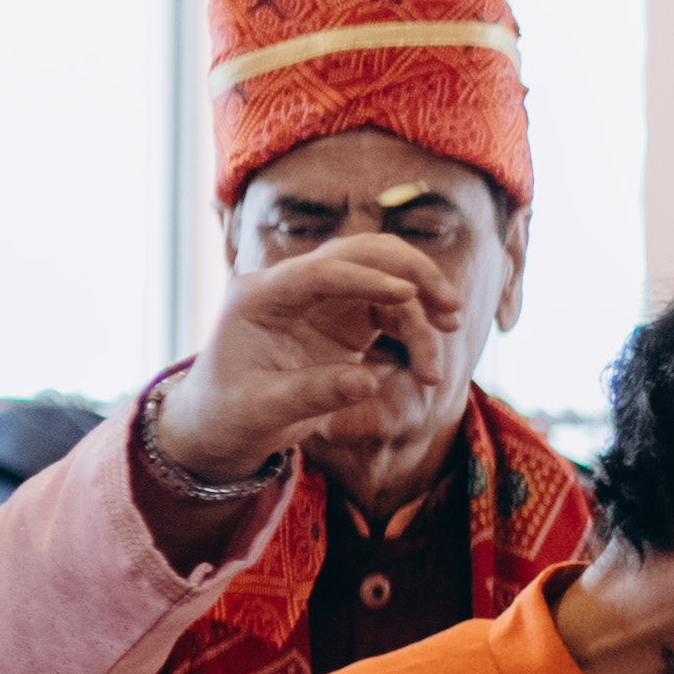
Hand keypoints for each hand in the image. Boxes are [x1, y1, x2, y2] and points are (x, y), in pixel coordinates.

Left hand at [164, 236, 474, 490]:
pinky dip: (415, 325)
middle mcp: (292, 287)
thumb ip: (314, 393)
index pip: (318, 272)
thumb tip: (370, 382)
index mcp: (260, 297)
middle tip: (450, 305)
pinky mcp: (343, 317)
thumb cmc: (230, 413)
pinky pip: (389, 307)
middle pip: (359, 252)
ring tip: (450, 332)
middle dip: (410, 270)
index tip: (407, 294)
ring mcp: (321, 299)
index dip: (365, 278)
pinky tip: (428, 360)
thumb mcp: (263, 410)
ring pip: (383, 273)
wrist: (223, 421)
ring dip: (421, 297)